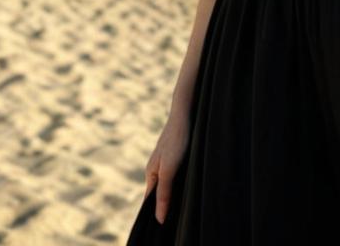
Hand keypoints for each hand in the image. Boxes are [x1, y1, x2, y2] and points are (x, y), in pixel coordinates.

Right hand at [142, 108, 190, 224]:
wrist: (185, 111)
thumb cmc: (177, 140)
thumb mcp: (170, 169)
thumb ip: (164, 193)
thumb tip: (159, 219)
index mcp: (151, 174)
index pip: (150, 200)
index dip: (155, 213)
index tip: (162, 228)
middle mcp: (156, 168)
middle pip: (159, 192)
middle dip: (164, 205)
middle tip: (174, 221)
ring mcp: (165, 160)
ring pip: (168, 182)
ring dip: (173, 193)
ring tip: (182, 206)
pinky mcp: (176, 153)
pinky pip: (176, 172)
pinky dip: (180, 181)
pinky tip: (189, 184)